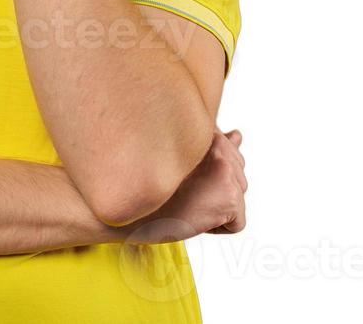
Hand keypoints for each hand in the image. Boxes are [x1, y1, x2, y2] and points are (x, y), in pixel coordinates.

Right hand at [119, 129, 247, 242]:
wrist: (124, 207)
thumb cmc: (146, 185)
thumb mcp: (180, 159)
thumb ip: (213, 146)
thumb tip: (238, 135)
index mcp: (207, 132)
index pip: (231, 158)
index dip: (207, 177)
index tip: (183, 181)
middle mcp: (219, 145)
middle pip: (238, 180)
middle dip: (215, 193)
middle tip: (182, 194)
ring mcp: (226, 170)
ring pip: (237, 201)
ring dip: (215, 209)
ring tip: (185, 203)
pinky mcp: (229, 196)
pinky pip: (237, 224)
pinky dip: (217, 229)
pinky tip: (192, 217)